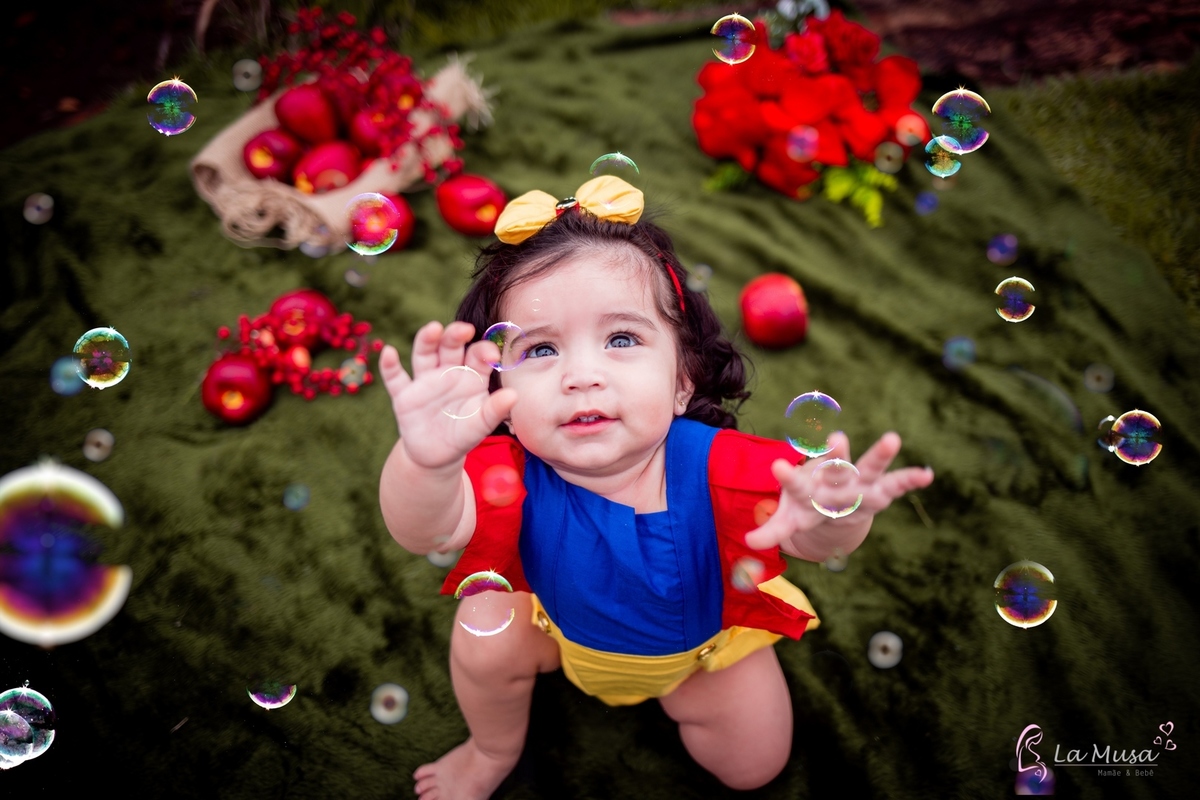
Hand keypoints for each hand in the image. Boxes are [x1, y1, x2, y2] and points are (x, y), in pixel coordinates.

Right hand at [379, 321, 517, 470]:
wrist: (437, 455)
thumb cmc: (464, 433)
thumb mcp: (480, 424)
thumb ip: (495, 410)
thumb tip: (514, 396)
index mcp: (470, 375)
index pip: (477, 355)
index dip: (484, 351)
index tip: (491, 355)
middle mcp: (447, 371)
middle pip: (450, 346)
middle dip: (455, 335)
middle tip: (463, 329)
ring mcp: (424, 381)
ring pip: (424, 354)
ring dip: (426, 340)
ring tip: (433, 329)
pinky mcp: (404, 395)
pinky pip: (396, 378)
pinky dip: (390, 366)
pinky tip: (389, 353)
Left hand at [744, 431, 933, 555]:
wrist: (832, 504)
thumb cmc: (807, 507)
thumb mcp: (790, 520)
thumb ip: (772, 530)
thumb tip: (747, 543)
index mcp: (808, 487)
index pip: (795, 483)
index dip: (787, 477)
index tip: (777, 466)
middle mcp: (832, 479)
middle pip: (833, 466)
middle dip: (835, 454)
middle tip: (834, 437)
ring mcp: (858, 482)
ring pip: (868, 466)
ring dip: (880, 455)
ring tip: (893, 439)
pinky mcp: (879, 490)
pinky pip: (897, 484)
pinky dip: (911, 479)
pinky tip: (927, 474)